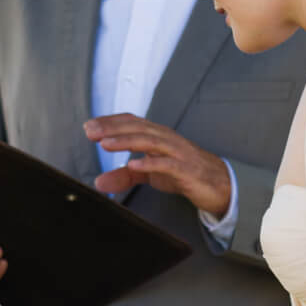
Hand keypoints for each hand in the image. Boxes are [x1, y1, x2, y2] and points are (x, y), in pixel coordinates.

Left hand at [85, 114, 231, 217]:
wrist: (217, 183)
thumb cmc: (181, 172)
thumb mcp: (149, 175)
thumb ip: (124, 176)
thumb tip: (98, 183)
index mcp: (156, 136)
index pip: (131, 122)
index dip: (110, 122)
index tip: (89, 126)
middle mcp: (166, 139)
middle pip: (137, 127)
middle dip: (113, 128)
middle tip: (90, 131)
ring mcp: (177, 152)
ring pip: (150, 141)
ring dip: (127, 141)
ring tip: (106, 144)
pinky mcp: (186, 169)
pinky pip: (167, 164)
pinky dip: (150, 163)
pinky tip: (134, 165)